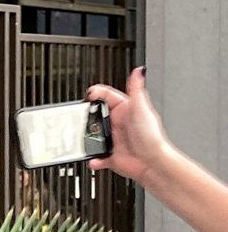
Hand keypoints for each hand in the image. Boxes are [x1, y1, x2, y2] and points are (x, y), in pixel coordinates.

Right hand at [87, 67, 173, 185]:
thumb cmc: (150, 136)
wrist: (151, 162)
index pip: (107, 96)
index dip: (96, 93)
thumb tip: (139, 69)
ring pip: (93, 136)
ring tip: (85, 136)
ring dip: (87, 138)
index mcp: (125, 110)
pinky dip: (93, 159)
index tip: (89, 94)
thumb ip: (137, 88)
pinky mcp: (110, 155)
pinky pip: (96, 156)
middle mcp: (118, 124)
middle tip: (81, 116)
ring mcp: (113, 139)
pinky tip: (93, 157)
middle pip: (96, 115)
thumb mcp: (141, 108)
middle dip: (87, 116)